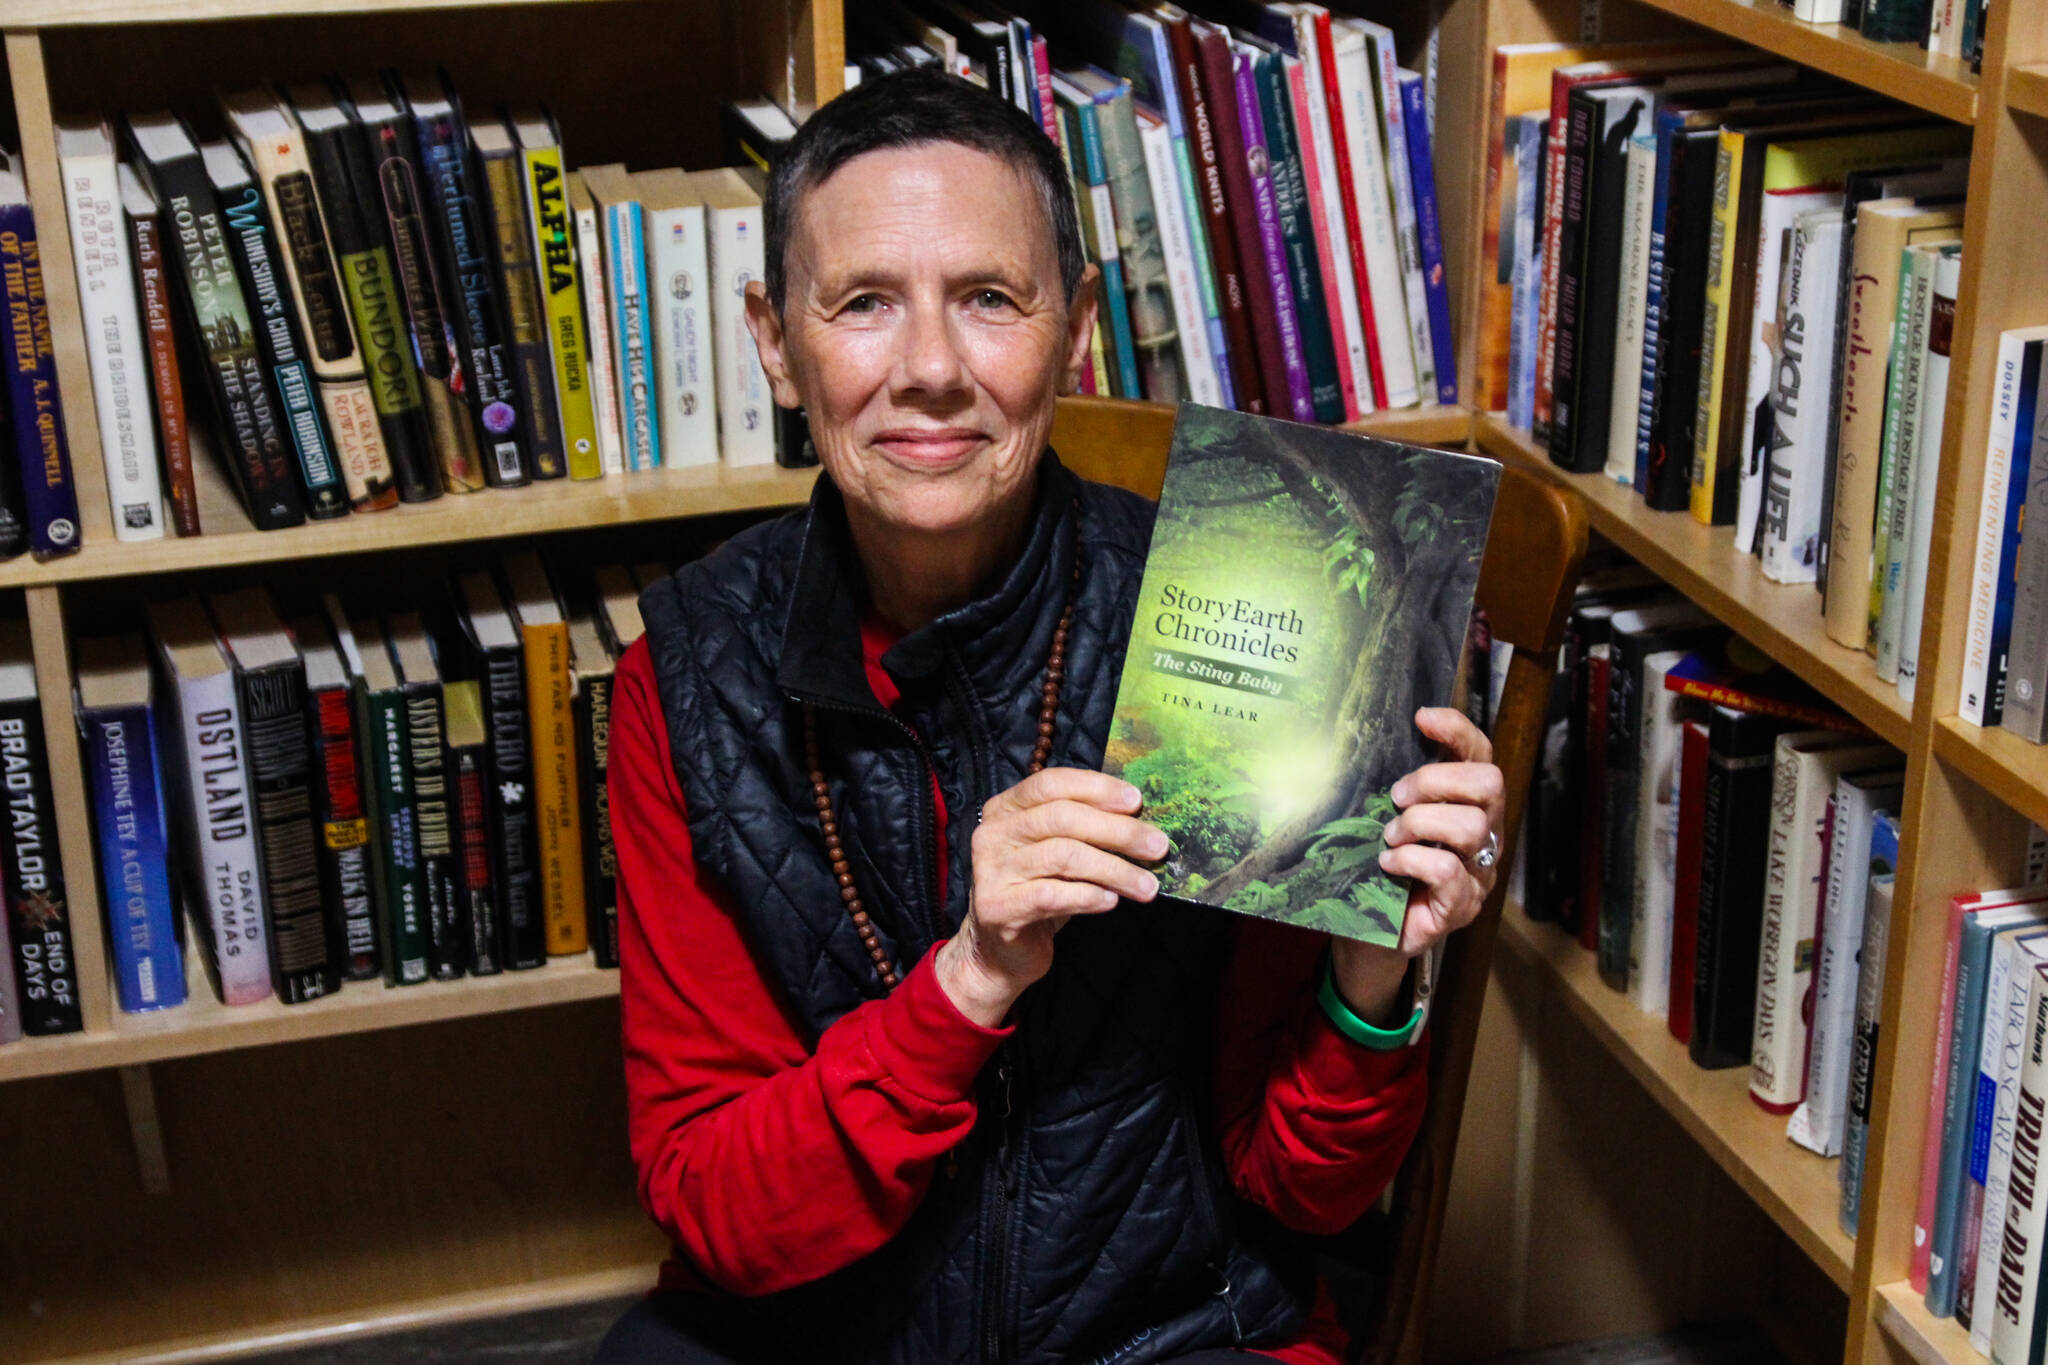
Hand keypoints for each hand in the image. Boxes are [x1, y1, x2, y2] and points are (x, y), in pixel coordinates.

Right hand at [935, 768, 1163, 1027]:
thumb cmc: (1039, 891)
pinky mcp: (997, 907)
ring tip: (1146, 886)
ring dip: (1113, 869)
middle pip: (1061, 818)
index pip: (1051, 783)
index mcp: (1005, 809)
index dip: (1096, 788)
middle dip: (1117, 831)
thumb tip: (1142, 818)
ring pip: (1062, 856)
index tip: (1137, 801)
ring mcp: (990, 871)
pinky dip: (1089, 896)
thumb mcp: (1058, 851)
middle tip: (1157, 847)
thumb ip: (1085, 830)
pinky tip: (1111, 901)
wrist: (1001, 949)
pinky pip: (1052, 895)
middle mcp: (992, 834)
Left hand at [1331, 707, 1504, 1021]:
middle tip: (1397, 797)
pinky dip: (1413, 860)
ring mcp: (1478, 872)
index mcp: (1466, 804)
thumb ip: (1392, 786)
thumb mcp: (1382, 817)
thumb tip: (1368, 739)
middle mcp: (1484, 834)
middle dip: (1437, 781)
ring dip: (1420, 824)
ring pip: (1472, 826)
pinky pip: (1448, 870)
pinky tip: (1389, 864)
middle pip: (1489, 784)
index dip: (1458, 731)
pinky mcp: (1462, 906)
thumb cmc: (1376, 866)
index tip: (1422, 718)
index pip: (1481, 755)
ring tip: (1390, 837)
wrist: (1365, 931)